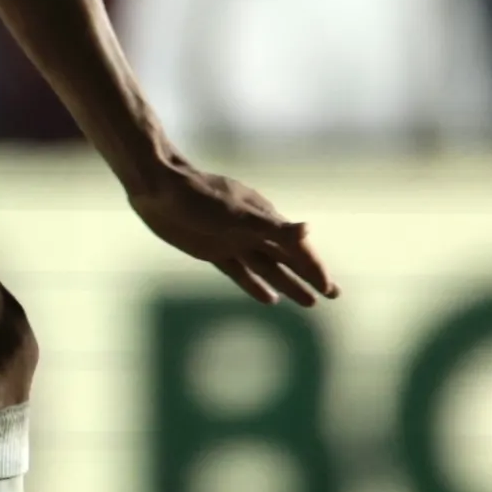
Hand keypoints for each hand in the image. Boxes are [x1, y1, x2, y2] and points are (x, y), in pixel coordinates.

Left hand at [126, 159, 337, 307]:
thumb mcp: (236, 214)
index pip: (297, 247)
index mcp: (263, 219)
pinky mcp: (213, 250)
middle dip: (311, 276)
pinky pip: (241, 272)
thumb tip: (308, 230)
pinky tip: (270, 299)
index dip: (314, 268)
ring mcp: (233, 241)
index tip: (328, 289)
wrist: (157, 187)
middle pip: (288, 258)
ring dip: (289, 284)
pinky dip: (256, 285)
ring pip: (269, 267)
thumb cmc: (198, 196)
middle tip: (334, 295)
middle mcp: (253, 231)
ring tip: (310, 304)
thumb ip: (272, 227)